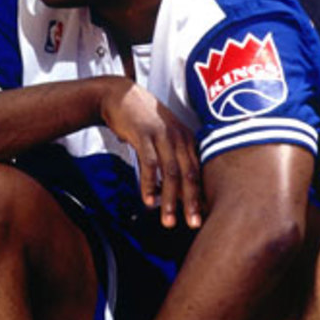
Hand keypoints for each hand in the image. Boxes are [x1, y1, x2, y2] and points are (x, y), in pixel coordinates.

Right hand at [100, 79, 202, 228]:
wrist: (118, 95)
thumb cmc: (141, 119)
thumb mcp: (163, 135)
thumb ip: (171, 157)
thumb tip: (176, 188)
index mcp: (186, 138)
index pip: (197, 171)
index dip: (200, 195)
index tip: (201, 215)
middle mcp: (178, 136)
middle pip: (189, 174)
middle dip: (191, 202)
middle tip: (193, 224)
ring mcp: (162, 135)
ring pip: (171, 173)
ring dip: (170, 200)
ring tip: (168, 220)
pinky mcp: (144, 135)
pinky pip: (149, 164)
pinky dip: (149, 185)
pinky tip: (148, 201)